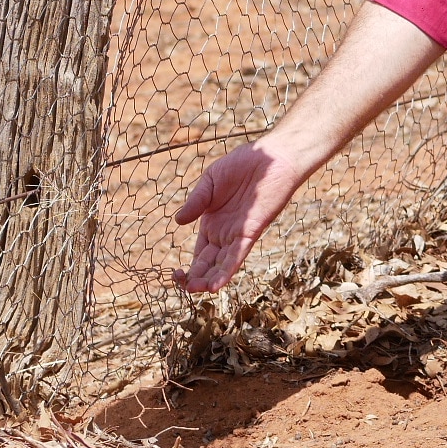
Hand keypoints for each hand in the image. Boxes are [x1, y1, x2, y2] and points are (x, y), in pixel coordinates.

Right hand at [173, 141, 310, 291]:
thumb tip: (178, 221)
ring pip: (223, 264)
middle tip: (185, 287)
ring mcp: (238, 234)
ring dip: (210, 279)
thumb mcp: (210, 181)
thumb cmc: (242, 165)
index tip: (176, 276)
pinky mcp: (251, 232)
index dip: (190, 268)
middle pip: (209, 264)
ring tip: (197, 290)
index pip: (200, 254)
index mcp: (212, 224)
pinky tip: (216, 284)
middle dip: (197, 278)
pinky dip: (227, 270)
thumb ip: (196, 202)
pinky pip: (238, 255)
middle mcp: (225, 234)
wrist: (269, 157)